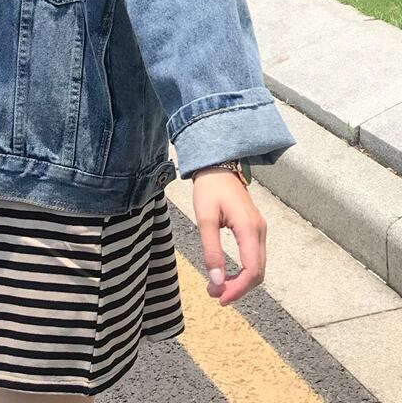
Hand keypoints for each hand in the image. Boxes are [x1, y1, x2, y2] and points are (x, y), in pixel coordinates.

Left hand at [193, 167, 266, 305]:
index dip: (238, 288)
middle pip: (257, 272)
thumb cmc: (210, 189)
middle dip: (237, 288)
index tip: (220, 298)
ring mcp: (259, 230)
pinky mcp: (254, 229)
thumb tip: (216, 279)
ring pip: (257, 267)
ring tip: (217, 287)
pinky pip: (253, 257)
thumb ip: (211, 249)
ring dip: (239, 281)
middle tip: (214, 295)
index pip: (252, 269)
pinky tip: (225, 274)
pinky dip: (242, 271)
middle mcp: (259, 231)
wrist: (218, 167)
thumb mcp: (205, 218)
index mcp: (249, 228)